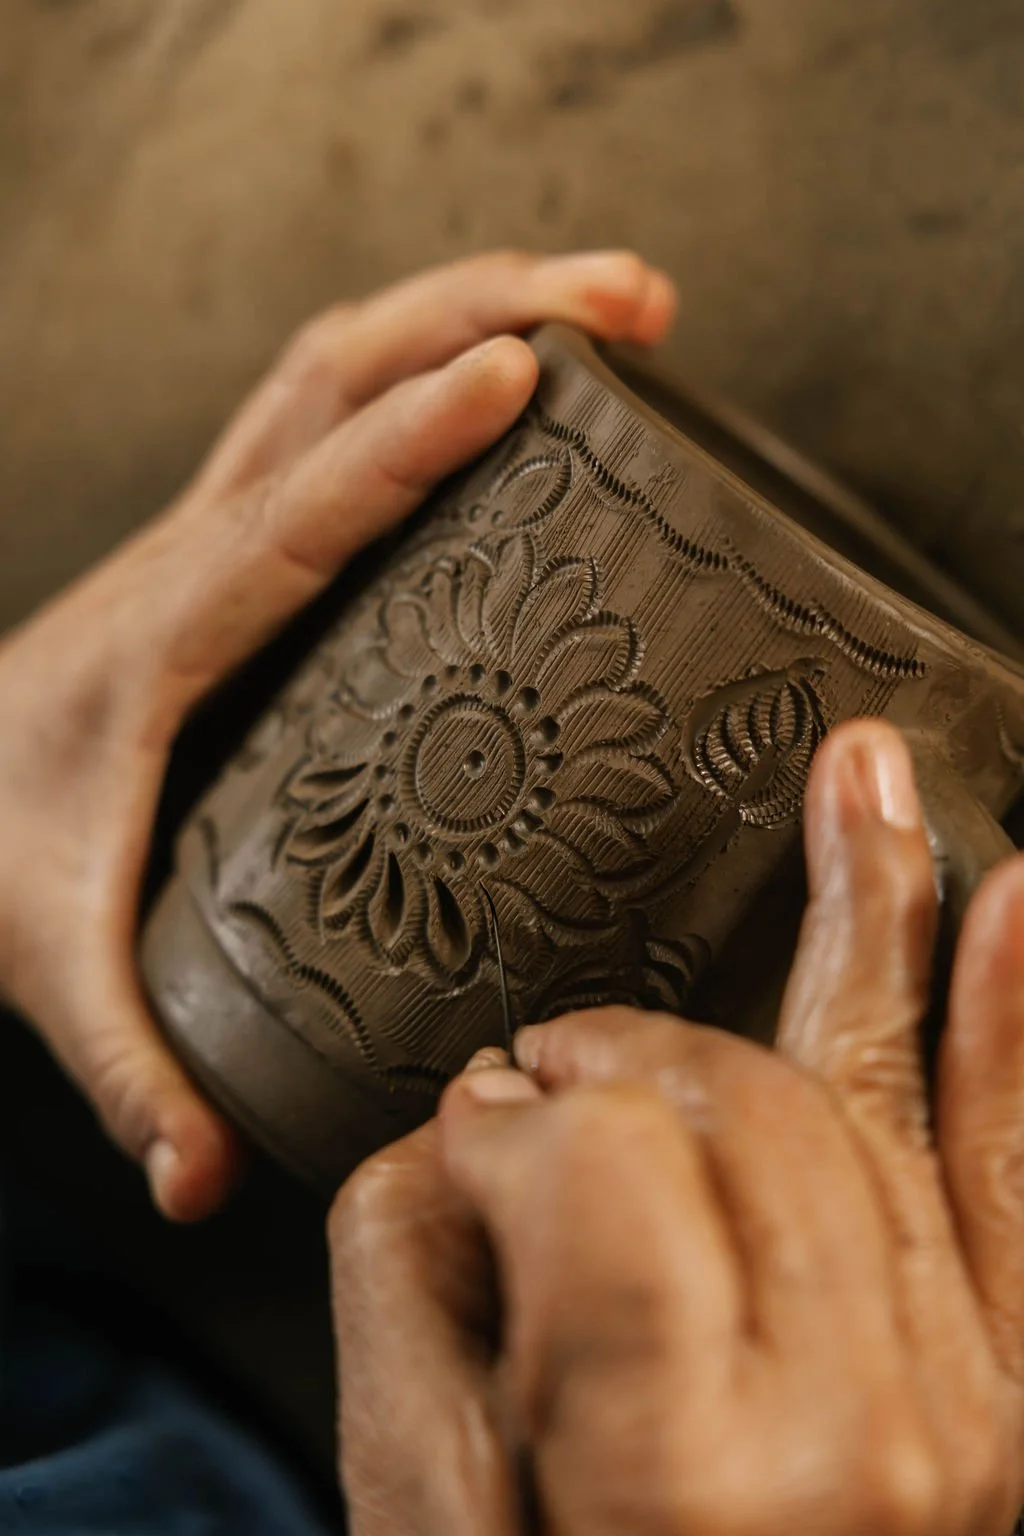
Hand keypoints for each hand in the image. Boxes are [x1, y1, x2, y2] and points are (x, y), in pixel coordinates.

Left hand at [0, 250, 676, 1220]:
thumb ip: (134, 1076)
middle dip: (489, 309)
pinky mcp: (233, 547)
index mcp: (164, 639)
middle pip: (336, 376)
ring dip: (468, 307)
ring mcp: (212, 535)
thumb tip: (210, 1184)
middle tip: (639, 305)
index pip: (300, 511)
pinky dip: (428, 368)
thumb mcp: (52, 972)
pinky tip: (510, 381)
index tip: (530, 371)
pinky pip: (333, 419)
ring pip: (336, 367)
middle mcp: (191, 556)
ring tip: (614, 309)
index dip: (412, 436)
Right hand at [329, 719, 1023, 1534]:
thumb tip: (473, 1125)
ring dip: (875, 912)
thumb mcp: (417, 1510)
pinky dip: (1006, 1024)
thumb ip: (415, 1282)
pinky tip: (1009, 901)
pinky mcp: (1015, 1390)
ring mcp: (966, 1408)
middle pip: (735, 1104)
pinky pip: (1014, 1169)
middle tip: (552, 1058)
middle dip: (620, 1051)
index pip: (596, 1158)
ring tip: (863, 782)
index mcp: (684, 1470)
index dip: (513, 1121)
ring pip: (877, 1090)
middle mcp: (858, 1431)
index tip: (473, 1130)